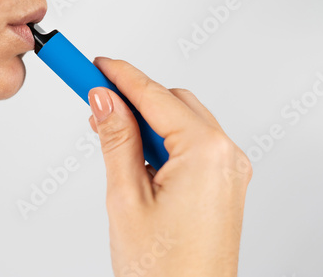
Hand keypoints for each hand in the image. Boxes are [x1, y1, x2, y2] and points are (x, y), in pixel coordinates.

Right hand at [88, 57, 251, 276]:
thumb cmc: (163, 271)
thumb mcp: (126, 198)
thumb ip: (117, 140)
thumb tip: (105, 101)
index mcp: (206, 154)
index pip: (155, 97)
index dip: (121, 77)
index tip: (95, 66)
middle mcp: (225, 157)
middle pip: (172, 103)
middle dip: (132, 98)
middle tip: (95, 97)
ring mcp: (227, 171)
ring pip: (181, 123)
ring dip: (145, 121)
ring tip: (108, 130)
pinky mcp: (221, 184)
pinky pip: (190, 146)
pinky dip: (161, 141)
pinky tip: (134, 153)